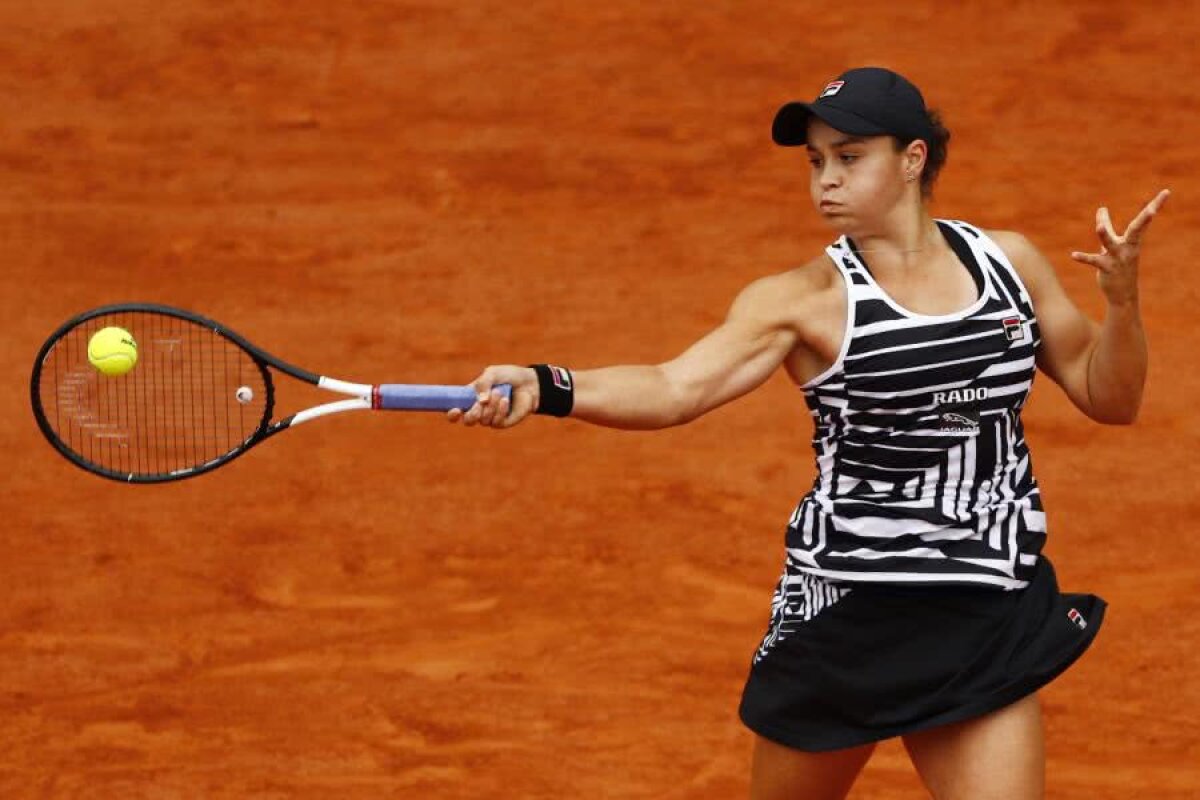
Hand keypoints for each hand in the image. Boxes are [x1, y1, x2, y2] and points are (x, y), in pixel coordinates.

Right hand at [446, 365, 538, 428]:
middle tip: (480, 404)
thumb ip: (483, 384)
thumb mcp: (492, 374)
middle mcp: (479, 410)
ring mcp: (491, 417)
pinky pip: (496, 422)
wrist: (529, 383)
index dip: (452, 414)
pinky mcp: (503, 422)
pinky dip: (500, 410)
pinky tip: (506, 400)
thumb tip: (481, 401)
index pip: (456, 411)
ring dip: (490, 407)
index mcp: (471, 398)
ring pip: (483, 421)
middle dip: (472, 414)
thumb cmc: (508, 376)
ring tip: (499, 392)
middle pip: (468, 421)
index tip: (455, 410)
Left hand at [1071, 189, 1168, 305]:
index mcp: (1133, 240)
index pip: (1144, 221)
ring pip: (1111, 244)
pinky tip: (1073, 255)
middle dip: (1146, 218)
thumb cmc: (1118, 265)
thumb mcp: (1113, 243)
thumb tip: (1101, 209)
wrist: (1123, 294)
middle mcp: (1128, 247)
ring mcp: (1118, 258)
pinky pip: (1094, 261)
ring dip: (1104, 235)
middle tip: (1153, 210)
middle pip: (1137, 229)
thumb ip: (1106, 225)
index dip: (1156, 205)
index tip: (1166, 192)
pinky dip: (1083, 258)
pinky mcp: (1106, 268)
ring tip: (1099, 227)